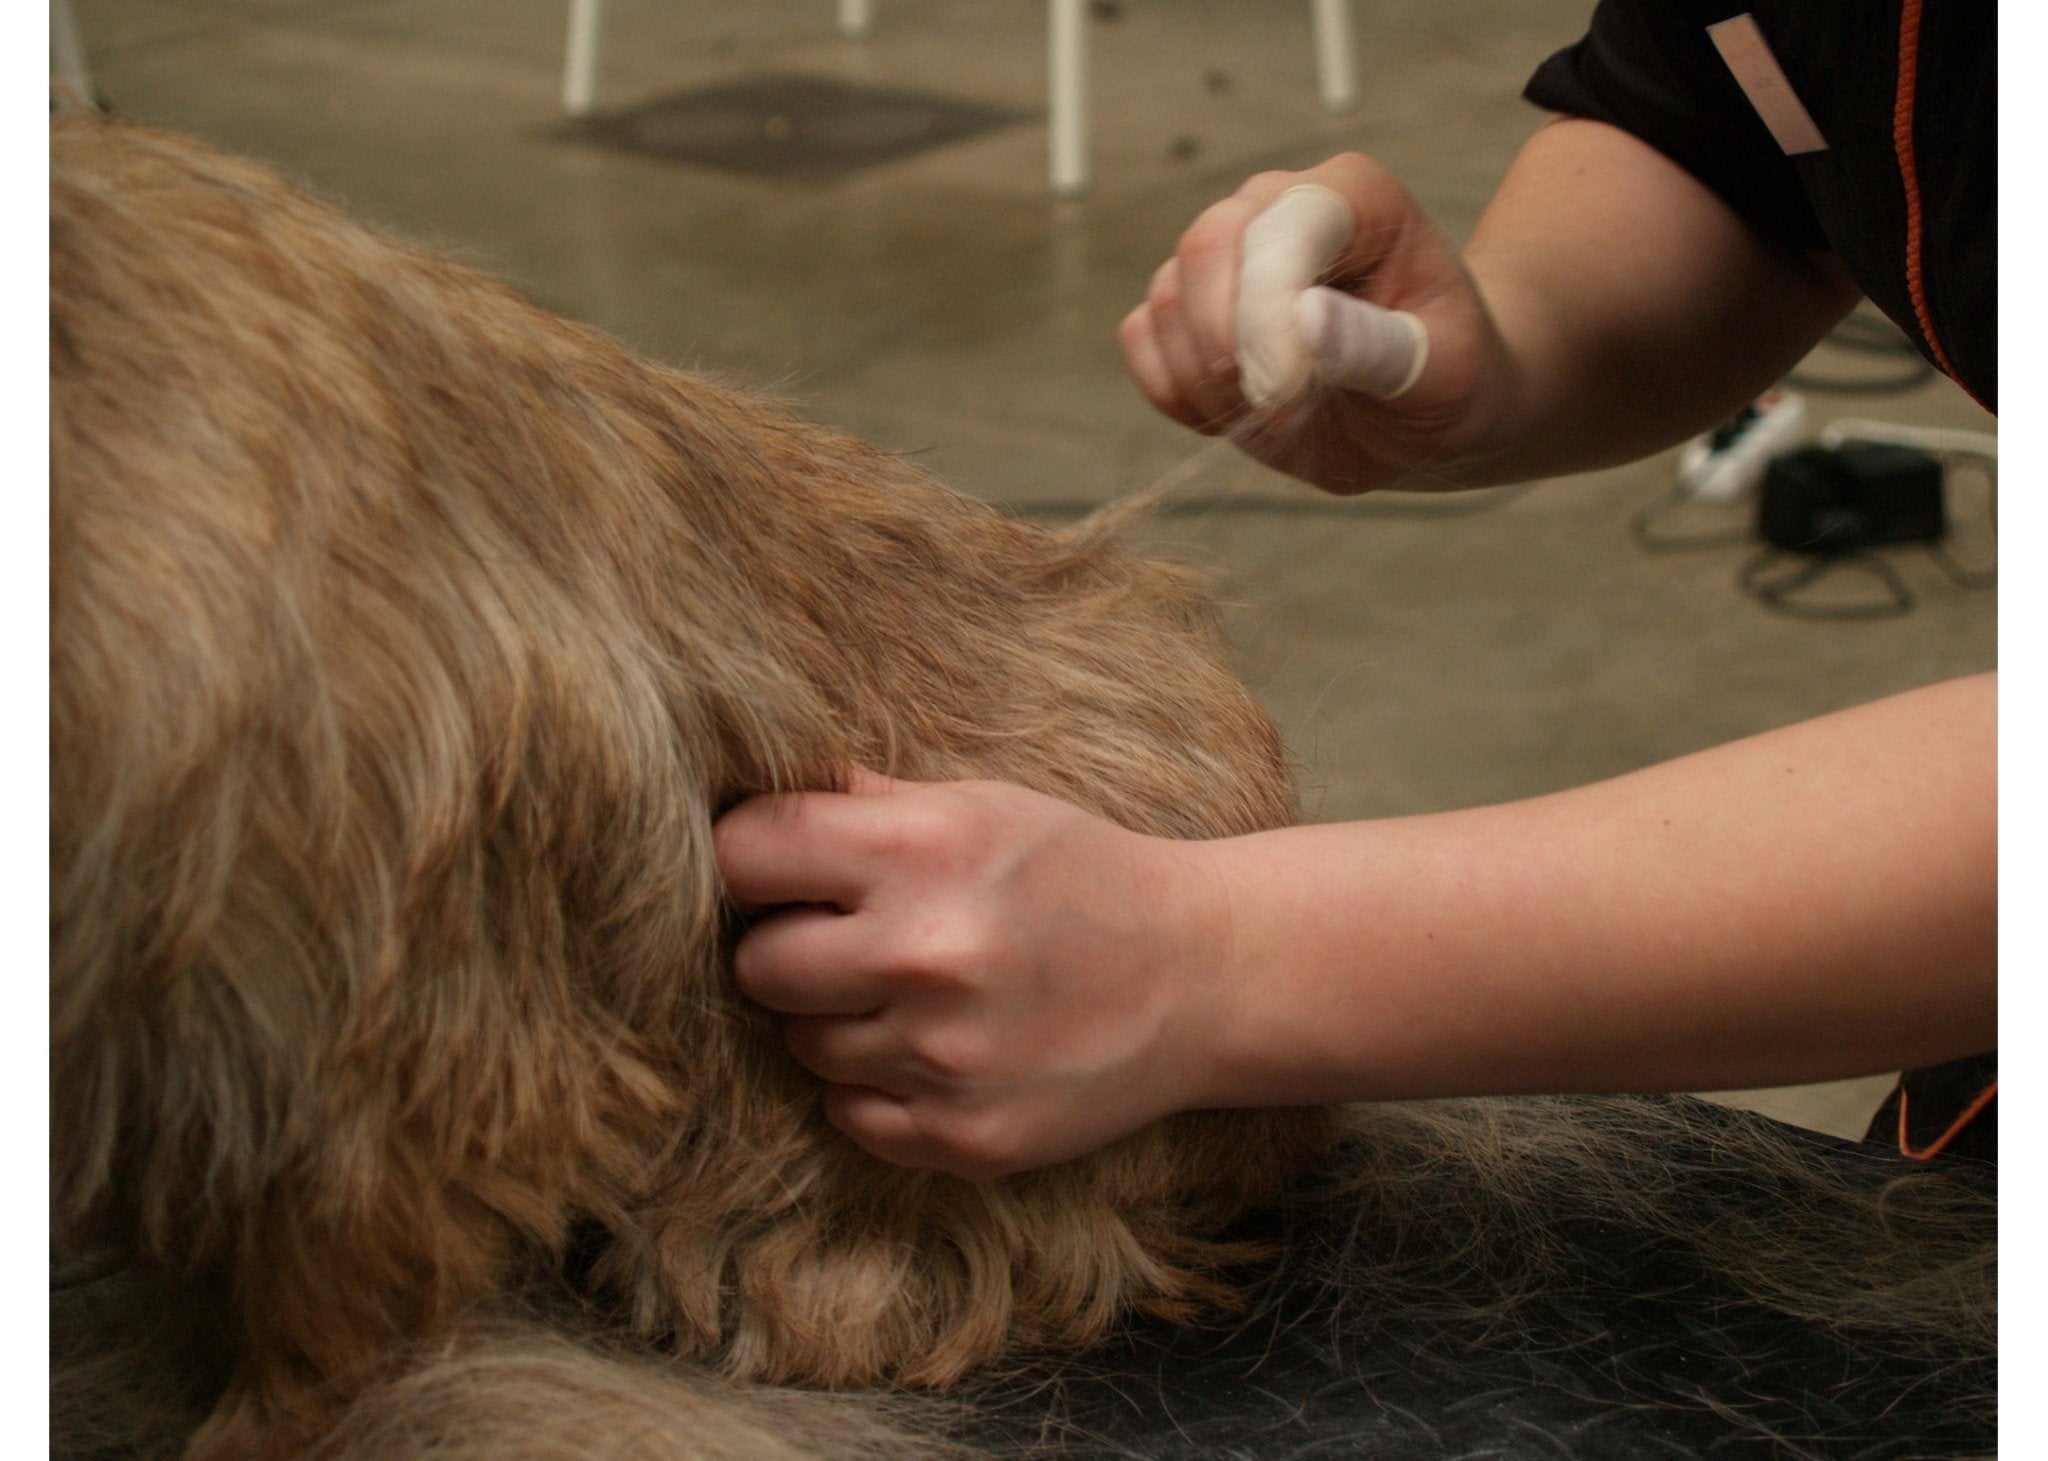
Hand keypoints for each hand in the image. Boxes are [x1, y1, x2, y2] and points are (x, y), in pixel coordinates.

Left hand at [714, 770, 1232, 1178]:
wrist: (1203, 977)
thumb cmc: (1080, 876)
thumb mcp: (982, 806)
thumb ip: (866, 804)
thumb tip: (748, 798)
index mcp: (922, 852)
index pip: (745, 855)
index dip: (755, 861)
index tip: (782, 871)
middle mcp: (924, 955)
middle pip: (757, 964)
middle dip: (792, 948)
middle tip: (852, 938)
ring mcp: (943, 1058)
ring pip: (802, 1044)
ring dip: (840, 1018)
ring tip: (915, 993)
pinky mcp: (963, 1136)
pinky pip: (849, 1112)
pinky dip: (877, 1084)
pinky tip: (938, 1047)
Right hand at [1118, 151, 1513, 493]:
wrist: (1423, 408)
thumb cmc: (1450, 379)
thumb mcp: (1447, 375)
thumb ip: (1382, 348)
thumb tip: (1305, 320)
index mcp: (1354, 196)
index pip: (1278, 230)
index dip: (1265, 315)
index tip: (1286, 393)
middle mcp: (1277, 205)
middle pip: (1203, 249)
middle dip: (1229, 346)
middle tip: (1282, 410)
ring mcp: (1225, 253)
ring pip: (1166, 300)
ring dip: (1209, 380)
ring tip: (1280, 413)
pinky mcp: (1186, 307)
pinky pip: (1141, 340)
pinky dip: (1177, 392)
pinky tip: (1239, 412)